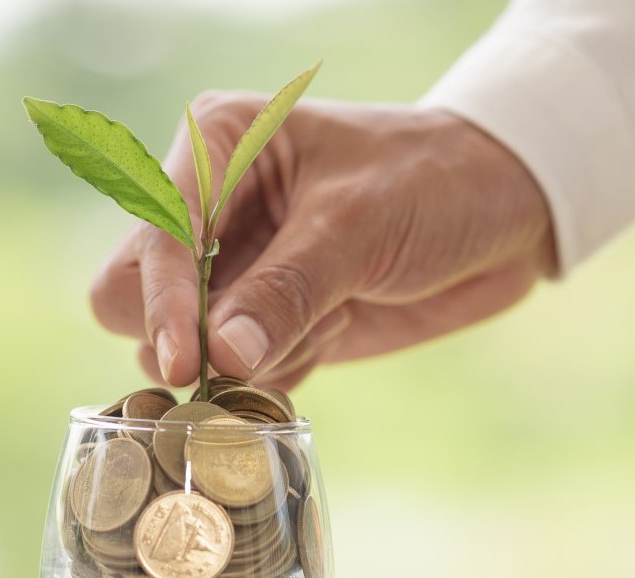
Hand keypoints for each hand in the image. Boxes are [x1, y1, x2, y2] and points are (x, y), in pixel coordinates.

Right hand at [90, 92, 555, 389]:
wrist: (507, 207)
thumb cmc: (436, 182)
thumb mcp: (361, 224)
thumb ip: (288, 289)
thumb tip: (222, 356)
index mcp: (217, 148)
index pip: (154, 235)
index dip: (163, 297)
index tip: (185, 362)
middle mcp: (206, 207)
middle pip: (127, 293)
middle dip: (181, 334)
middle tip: (246, 350)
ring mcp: (229, 267)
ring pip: (173, 343)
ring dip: (239, 358)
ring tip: (321, 323)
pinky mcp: (257, 317)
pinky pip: (229, 372)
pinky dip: (274, 371)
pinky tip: (333, 330)